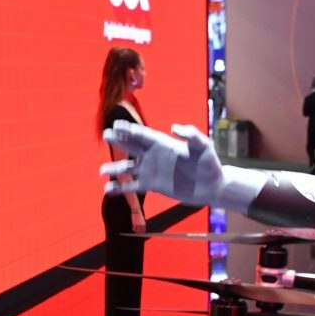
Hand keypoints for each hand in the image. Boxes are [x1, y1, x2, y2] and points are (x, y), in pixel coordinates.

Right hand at [101, 122, 228, 208]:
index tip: (116, 125)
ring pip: (128, 168)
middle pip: (132, 146)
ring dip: (115, 168)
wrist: (212, 186)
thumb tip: (174, 127)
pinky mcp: (153, 186)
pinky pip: (133, 186)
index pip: (142, 135)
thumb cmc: (210, 164)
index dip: (129, 130)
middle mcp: (154, 156)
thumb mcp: (203, 146)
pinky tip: (108, 190)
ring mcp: (152, 171)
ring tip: (102, 170)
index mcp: (163, 144)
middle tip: (105, 135)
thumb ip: (191, 135)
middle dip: (119, 140)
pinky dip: (120, 188)